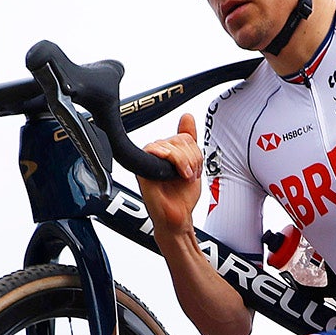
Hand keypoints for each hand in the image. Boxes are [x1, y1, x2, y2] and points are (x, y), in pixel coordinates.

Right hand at [138, 113, 205, 235]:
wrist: (177, 217)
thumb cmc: (181, 197)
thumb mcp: (193, 164)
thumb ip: (190, 141)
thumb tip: (187, 117)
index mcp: (167, 151)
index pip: (184, 136)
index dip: (194, 152)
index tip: (194, 169)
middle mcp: (156, 153)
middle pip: (179, 139)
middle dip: (191, 159)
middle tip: (189, 175)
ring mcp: (148, 160)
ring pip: (170, 145)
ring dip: (184, 163)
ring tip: (183, 178)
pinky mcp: (141, 168)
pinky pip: (154, 151)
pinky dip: (170, 161)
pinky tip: (174, 174)